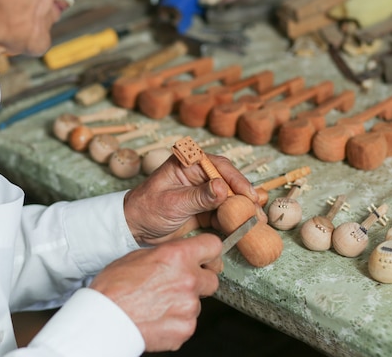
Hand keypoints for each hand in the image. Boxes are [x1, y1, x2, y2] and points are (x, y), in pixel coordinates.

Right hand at [89, 233, 221, 351]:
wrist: (104, 320)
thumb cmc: (114, 288)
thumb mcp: (139, 256)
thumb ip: (167, 255)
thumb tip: (178, 256)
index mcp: (178, 256)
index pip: (213, 246)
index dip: (208, 252)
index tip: (205, 258)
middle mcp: (189, 280)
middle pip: (212, 279)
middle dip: (199, 282)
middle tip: (178, 285)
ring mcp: (189, 306)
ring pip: (197, 303)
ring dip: (184, 303)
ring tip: (158, 304)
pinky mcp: (185, 328)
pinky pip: (188, 323)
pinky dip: (176, 322)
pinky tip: (158, 318)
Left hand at [124, 153, 263, 244]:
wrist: (134, 228)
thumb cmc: (146, 208)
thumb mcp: (173, 202)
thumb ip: (199, 196)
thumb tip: (222, 189)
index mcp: (189, 163)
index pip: (219, 166)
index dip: (236, 180)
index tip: (247, 195)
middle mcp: (198, 174)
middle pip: (229, 182)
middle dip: (244, 197)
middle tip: (257, 211)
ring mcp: (202, 191)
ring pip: (229, 198)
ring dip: (242, 210)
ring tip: (256, 221)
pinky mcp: (204, 208)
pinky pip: (223, 212)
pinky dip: (233, 220)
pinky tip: (244, 227)